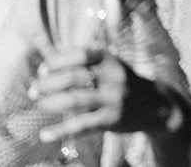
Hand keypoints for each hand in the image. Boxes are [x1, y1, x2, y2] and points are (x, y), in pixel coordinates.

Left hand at [29, 46, 184, 143]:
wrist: (157, 105)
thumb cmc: (125, 84)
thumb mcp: (112, 67)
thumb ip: (85, 64)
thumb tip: (46, 67)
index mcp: (111, 60)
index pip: (79, 55)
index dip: (57, 61)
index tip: (43, 69)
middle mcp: (113, 77)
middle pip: (73, 77)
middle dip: (48, 83)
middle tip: (33, 90)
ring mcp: (113, 98)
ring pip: (75, 99)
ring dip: (51, 103)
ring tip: (39, 104)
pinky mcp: (112, 119)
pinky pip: (81, 125)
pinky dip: (60, 130)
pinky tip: (45, 134)